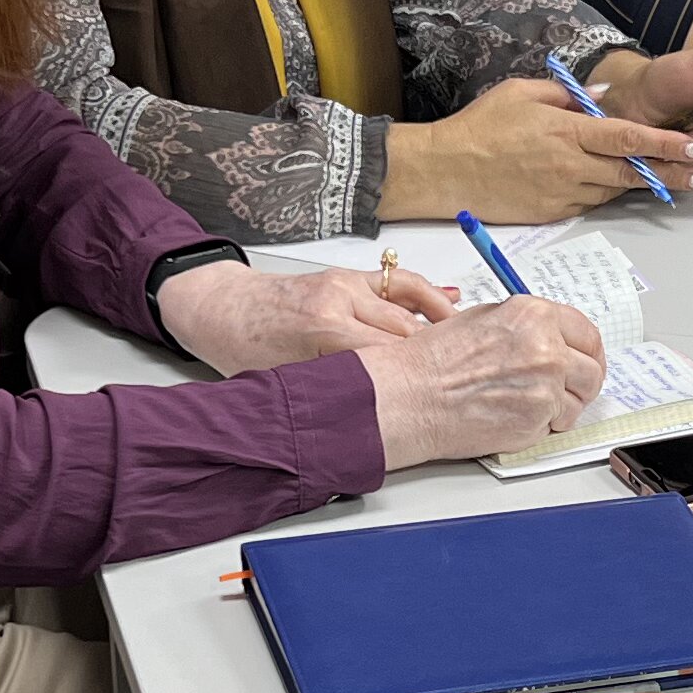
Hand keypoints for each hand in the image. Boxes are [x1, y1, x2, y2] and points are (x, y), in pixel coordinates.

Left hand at [153, 255, 445, 375]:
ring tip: (468, 345)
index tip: (444, 396)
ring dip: (442, 325)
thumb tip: (378, 416)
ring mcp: (347, 284)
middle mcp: (339, 301)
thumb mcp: (288, 383)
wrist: (224, 308)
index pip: (389, 357)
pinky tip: (450, 306)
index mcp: (322, 331)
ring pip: (411, 304)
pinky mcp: (350, 275)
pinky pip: (400, 282)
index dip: (420, 378)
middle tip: (466, 377)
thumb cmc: (247, 347)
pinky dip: (428, 295)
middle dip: (437, 356)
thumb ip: (336, 393)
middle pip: (407, 331)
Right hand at [356, 297, 605, 465]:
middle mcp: (547, 348)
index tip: (587, 360)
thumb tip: (552, 336)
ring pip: (578, 402)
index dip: (589, 351)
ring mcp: (546, 387)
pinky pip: (556, 425)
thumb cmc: (436, 360)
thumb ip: (527, 326)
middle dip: (582, 383)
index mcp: (535, 315)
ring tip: (525, 403)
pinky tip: (512, 415)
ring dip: (560, 407)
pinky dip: (540, 425)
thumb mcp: (486, 319)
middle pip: (593, 370)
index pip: (588, 333)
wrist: (412, 395)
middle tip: (566, 389)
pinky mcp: (538, 420)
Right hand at [385, 74, 692, 222]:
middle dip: (672, 172)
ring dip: (645, 184)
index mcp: (566, 133)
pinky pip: (590, 201)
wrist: (444, 170)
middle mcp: (570, 166)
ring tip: (677, 179)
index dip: (666, 144)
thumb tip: (599, 95)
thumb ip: (567, 94)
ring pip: (614, 188)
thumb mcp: (523, 92)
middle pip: (632, 171)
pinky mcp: (552, 213)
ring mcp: (562, 193)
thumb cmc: (480, 126)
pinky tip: (622, 185)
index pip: (629, 138)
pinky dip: (608, 192)